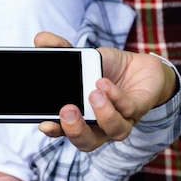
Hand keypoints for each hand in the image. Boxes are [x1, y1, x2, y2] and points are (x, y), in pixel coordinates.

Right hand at [34, 32, 176, 151]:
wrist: (140, 67)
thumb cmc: (107, 70)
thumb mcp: (82, 58)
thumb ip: (60, 50)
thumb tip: (40, 39)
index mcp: (81, 118)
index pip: (64, 132)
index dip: (54, 131)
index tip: (45, 123)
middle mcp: (100, 126)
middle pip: (87, 142)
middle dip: (76, 130)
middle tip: (67, 111)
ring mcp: (121, 120)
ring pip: (114, 130)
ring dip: (102, 114)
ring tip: (93, 93)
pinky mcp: (139, 109)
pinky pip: (129, 109)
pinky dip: (116, 97)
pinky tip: (105, 83)